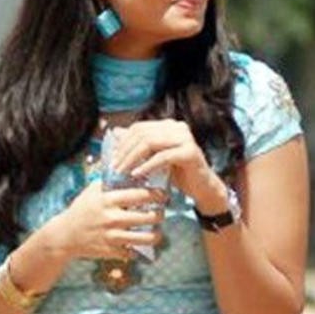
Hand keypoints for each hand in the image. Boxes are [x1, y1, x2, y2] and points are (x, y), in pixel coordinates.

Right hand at [47, 179, 165, 259]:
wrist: (64, 235)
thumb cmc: (81, 210)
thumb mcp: (92, 191)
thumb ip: (111, 181)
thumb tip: (130, 168)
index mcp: (108, 200)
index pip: (140, 195)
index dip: (156, 194)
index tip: (163, 195)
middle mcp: (112, 218)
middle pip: (148, 217)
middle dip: (159, 215)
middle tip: (161, 213)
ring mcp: (112, 236)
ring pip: (145, 238)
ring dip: (155, 235)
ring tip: (157, 232)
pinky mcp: (111, 251)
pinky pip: (133, 253)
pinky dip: (138, 250)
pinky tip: (140, 245)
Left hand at [109, 119, 226, 210]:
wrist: (202, 188)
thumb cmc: (178, 173)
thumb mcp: (154, 157)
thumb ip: (139, 145)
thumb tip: (116, 131)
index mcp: (169, 125)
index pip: (140, 127)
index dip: (123, 141)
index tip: (112, 158)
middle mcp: (178, 127)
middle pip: (143, 134)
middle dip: (125, 151)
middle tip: (114, 167)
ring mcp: (185, 138)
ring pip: (150, 143)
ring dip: (132, 158)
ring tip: (122, 171)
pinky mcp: (190, 152)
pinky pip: (162, 157)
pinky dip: (147, 166)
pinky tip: (137, 175)